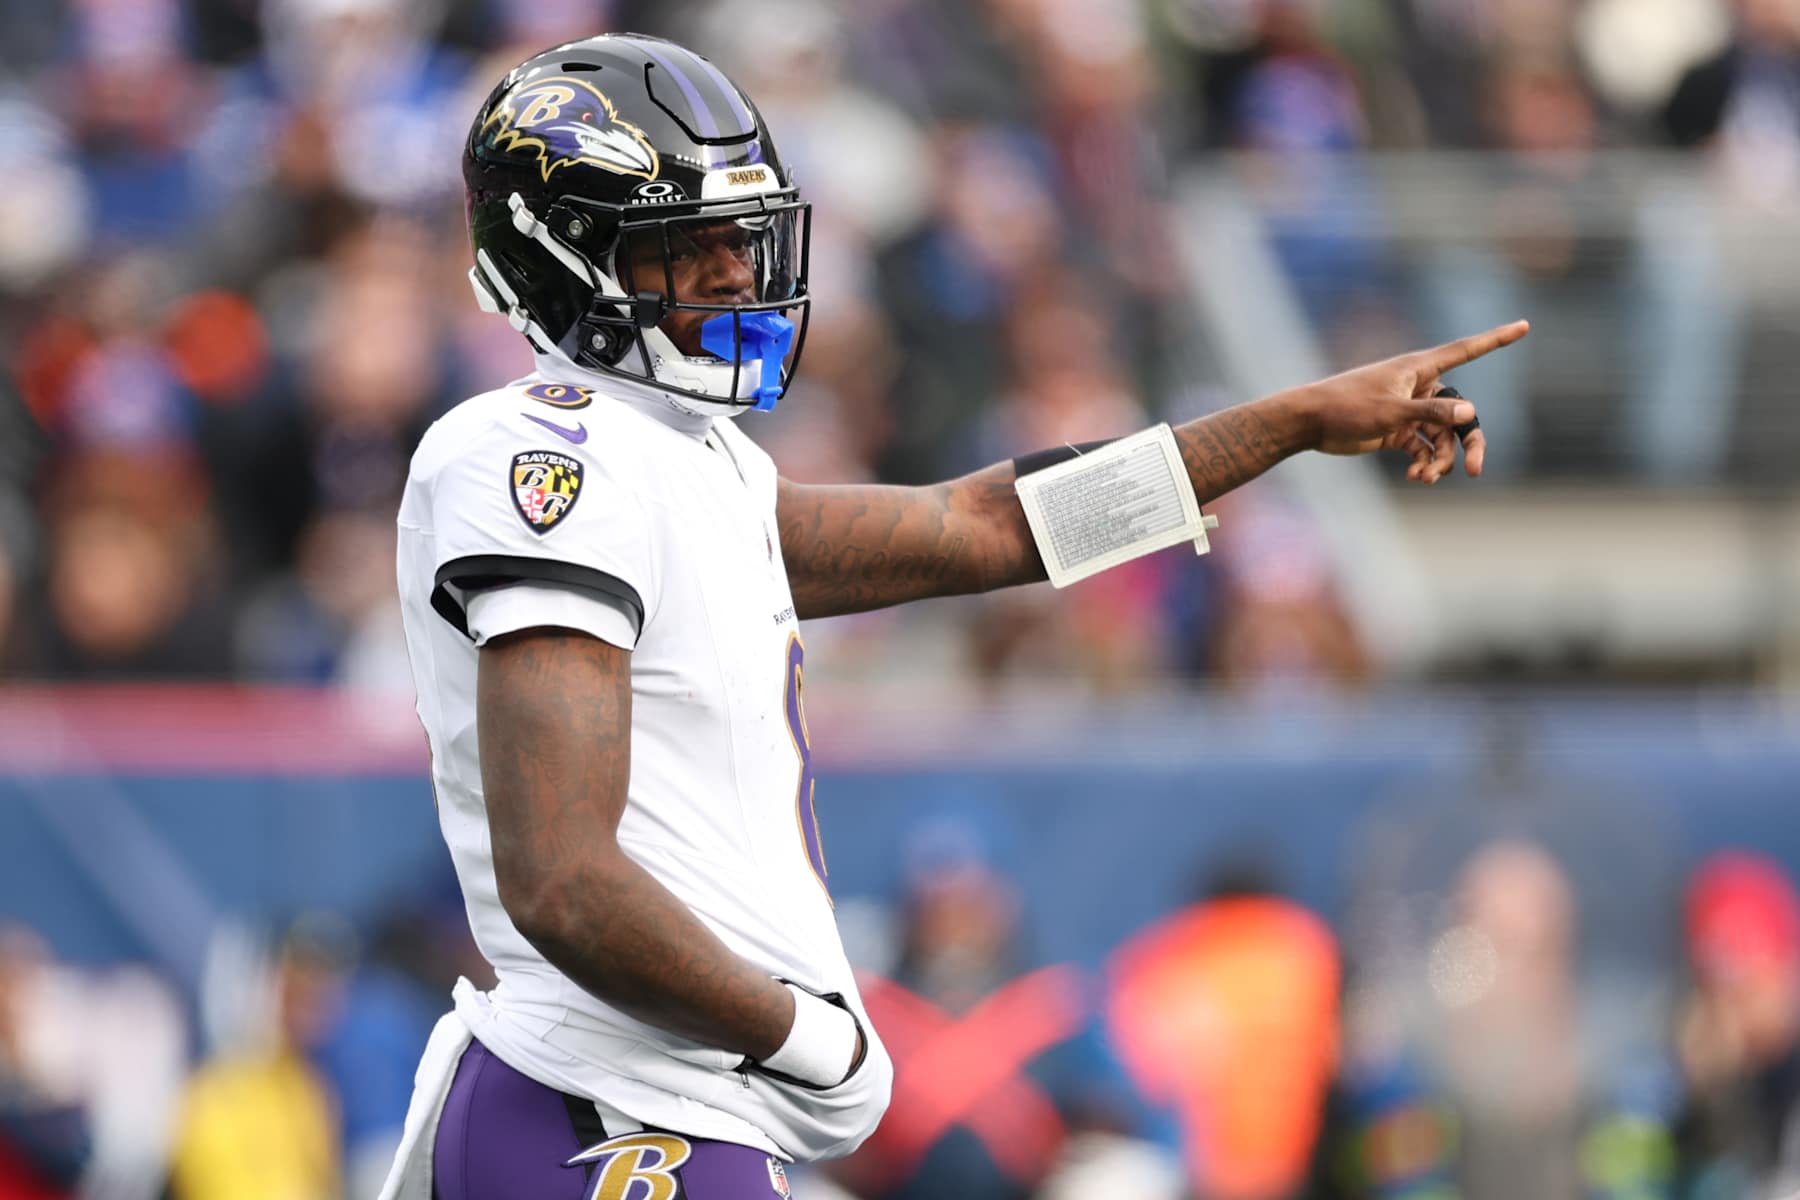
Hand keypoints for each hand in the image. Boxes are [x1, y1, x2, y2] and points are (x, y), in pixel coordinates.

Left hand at [1289, 320, 1528, 482]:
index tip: (1524, 325)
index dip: (1496, 339)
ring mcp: (1409, 409)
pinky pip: (1423, 447)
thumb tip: (1470, 414)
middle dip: (1468, 442)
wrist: (1309, 423)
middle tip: (1474, 470)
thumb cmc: (1347, 407)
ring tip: (1424, 478)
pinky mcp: (1396, 430)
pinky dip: (1423, 462)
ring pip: (1442, 435)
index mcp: (1419, 368)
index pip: (1466, 350)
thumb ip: (1431, 413)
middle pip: (1460, 413)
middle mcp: (1419, 386)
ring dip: (1440, 460)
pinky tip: (1415, 477)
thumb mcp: (1392, 412)